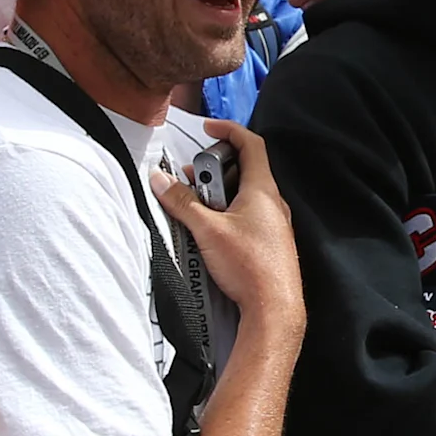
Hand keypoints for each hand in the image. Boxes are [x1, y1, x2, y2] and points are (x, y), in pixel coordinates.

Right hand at [153, 121, 301, 332]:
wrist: (275, 308)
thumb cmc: (250, 267)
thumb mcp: (208, 230)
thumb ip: (182, 203)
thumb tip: (160, 181)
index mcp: (263, 190)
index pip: (251, 144)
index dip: (228, 130)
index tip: (208, 127)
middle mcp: (272, 203)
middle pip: (243, 169)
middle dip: (214, 169)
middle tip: (192, 180)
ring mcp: (273, 223)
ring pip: (244, 195)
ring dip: (219, 194)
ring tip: (197, 209)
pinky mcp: (270, 242)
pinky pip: (247, 215)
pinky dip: (227, 213)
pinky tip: (211, 231)